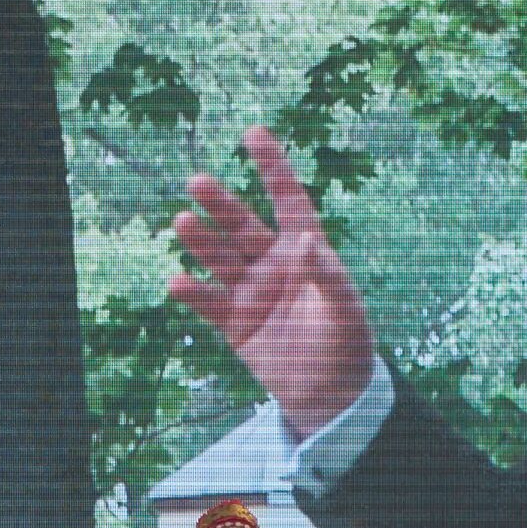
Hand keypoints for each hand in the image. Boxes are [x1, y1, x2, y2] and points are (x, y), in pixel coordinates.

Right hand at [167, 128, 374, 441]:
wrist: (331, 395)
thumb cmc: (347, 345)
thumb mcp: (346, 309)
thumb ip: (328, 274)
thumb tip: (304, 241)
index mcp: (306, 252)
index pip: (289, 200)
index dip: (273, 167)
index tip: (254, 132)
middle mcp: (273, 264)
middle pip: (242, 226)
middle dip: (221, 205)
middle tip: (198, 182)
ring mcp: (251, 291)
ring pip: (219, 258)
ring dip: (201, 240)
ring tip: (183, 222)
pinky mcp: (234, 323)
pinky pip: (208, 302)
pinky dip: (191, 292)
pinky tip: (178, 281)